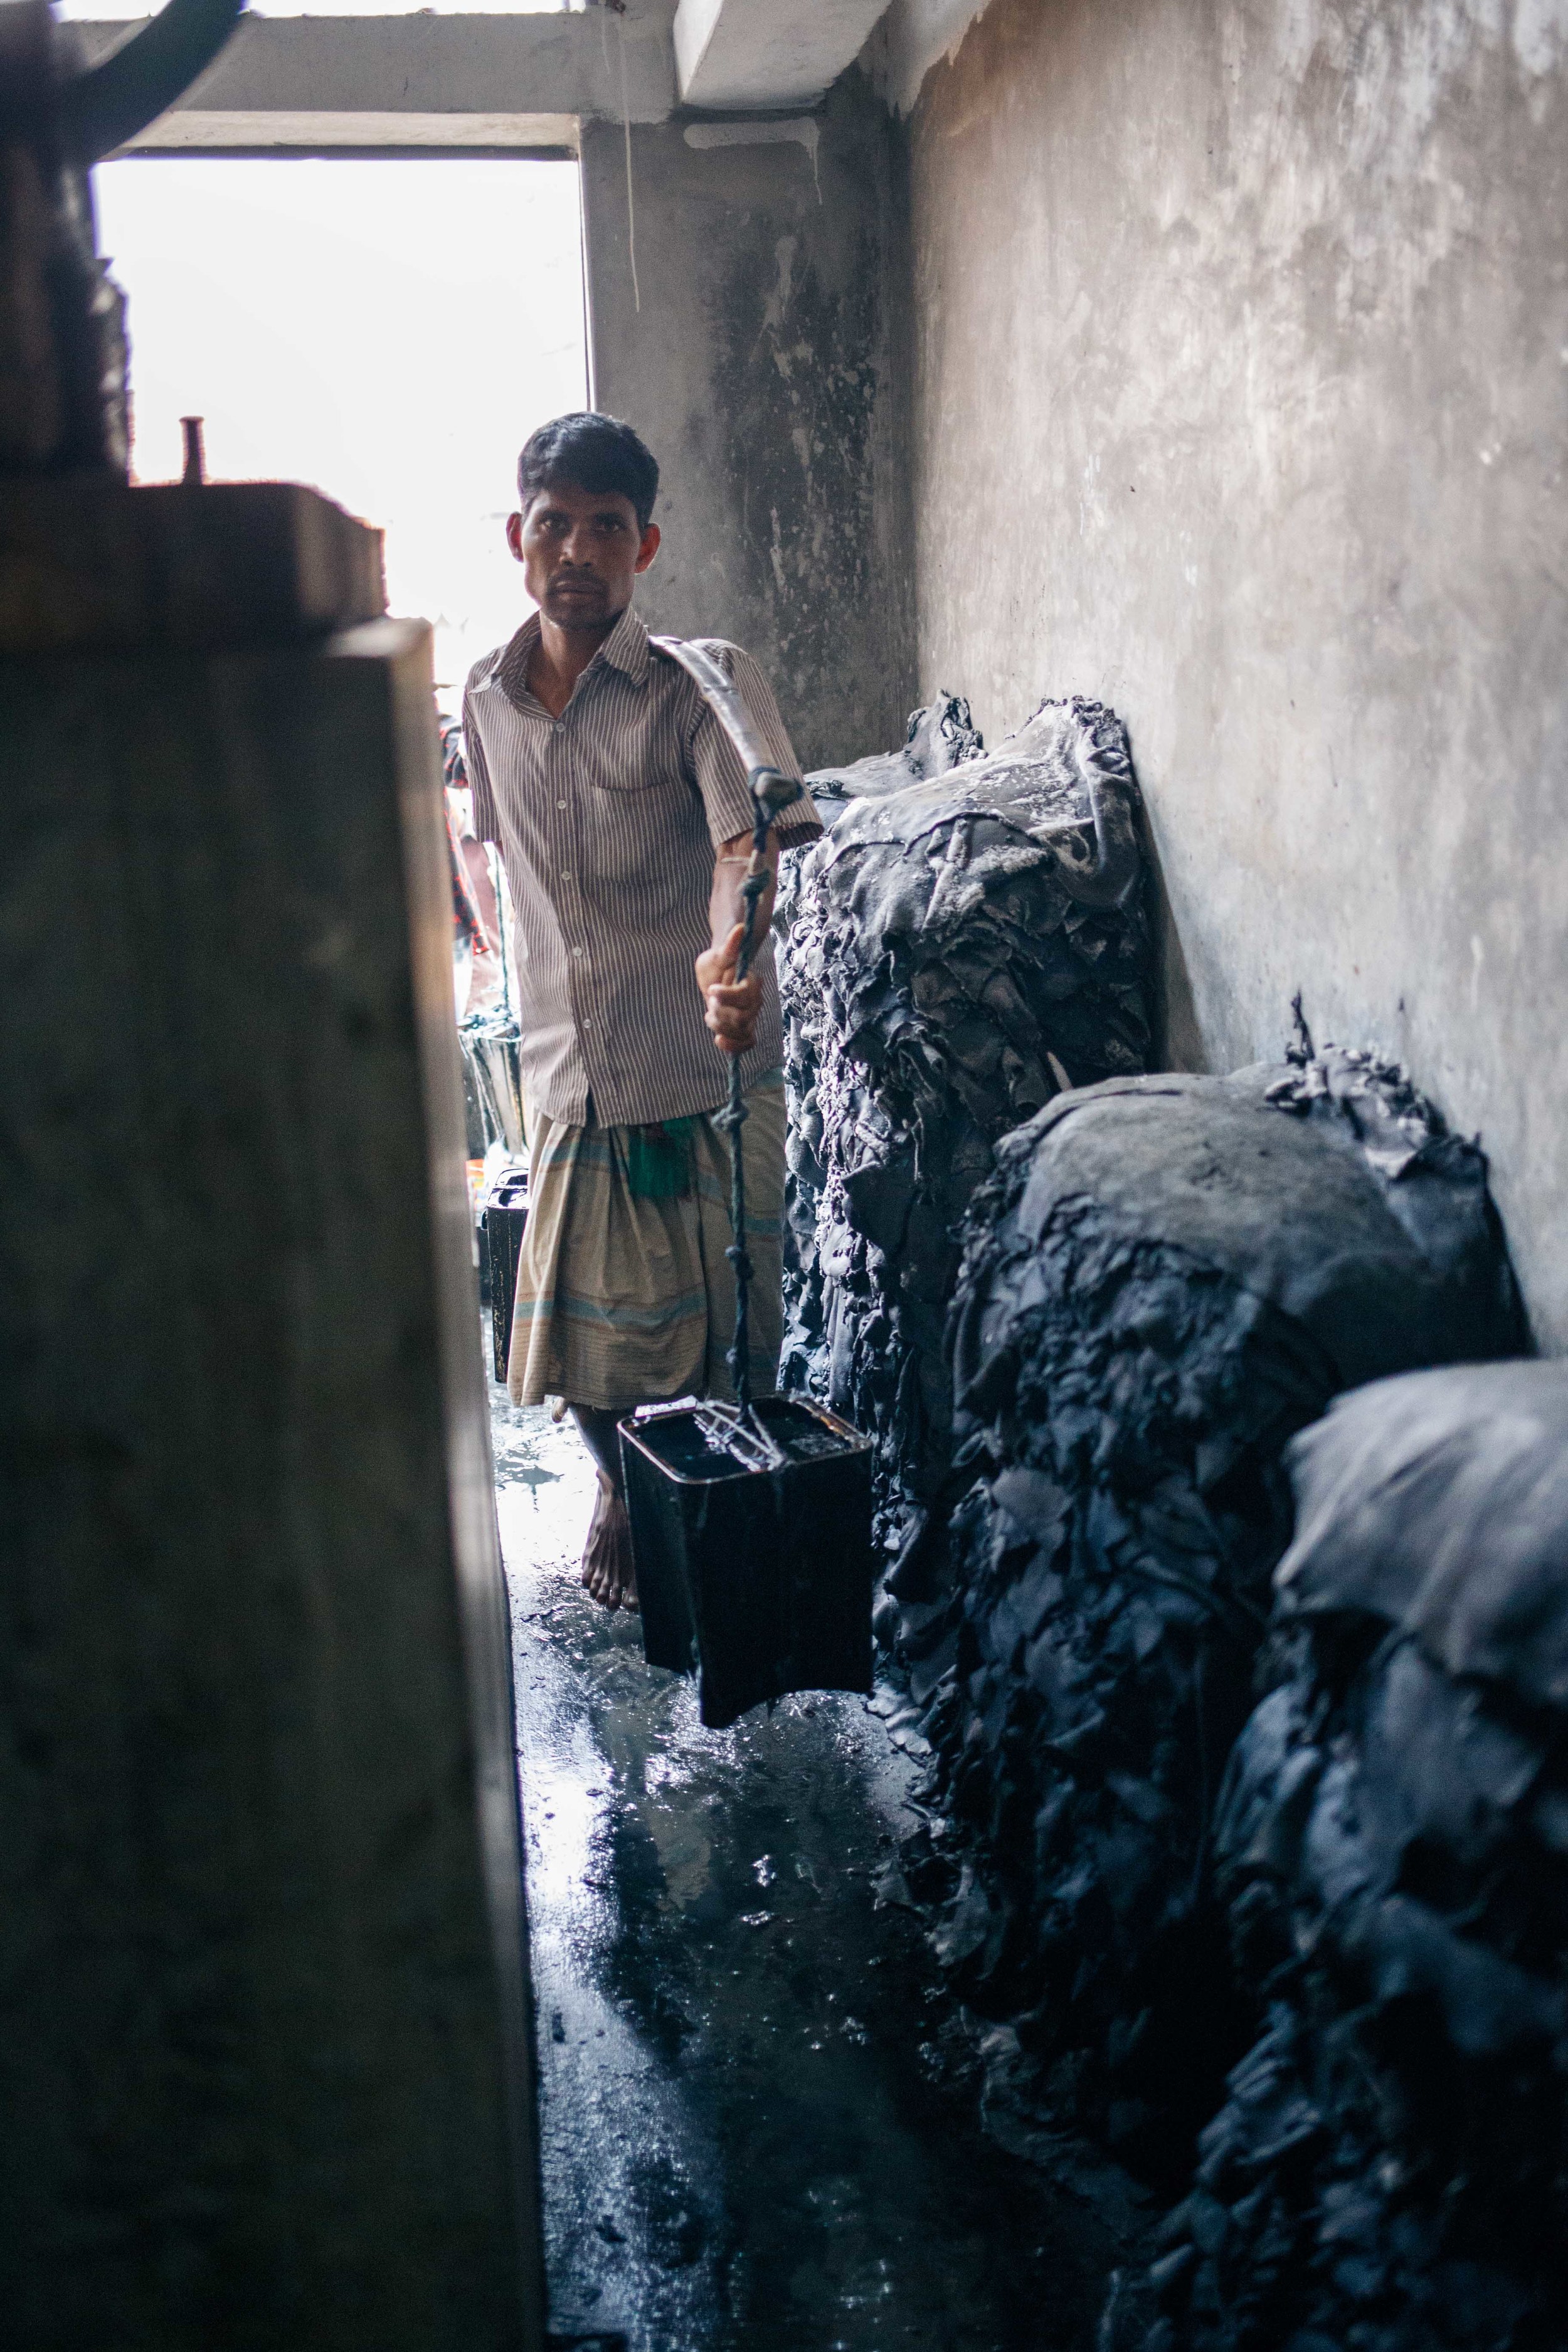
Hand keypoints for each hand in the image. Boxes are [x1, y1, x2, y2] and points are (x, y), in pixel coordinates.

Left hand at [696, 921, 762, 1055]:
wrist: (720, 976)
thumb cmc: (718, 963)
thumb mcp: (717, 954)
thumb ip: (729, 946)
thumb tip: (740, 928)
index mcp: (752, 982)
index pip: (744, 994)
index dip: (727, 995)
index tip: (710, 989)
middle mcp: (756, 1000)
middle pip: (742, 1017)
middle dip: (720, 1013)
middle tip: (710, 1004)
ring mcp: (751, 1015)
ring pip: (741, 1031)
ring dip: (721, 1027)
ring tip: (710, 1015)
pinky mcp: (744, 1027)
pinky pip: (746, 1042)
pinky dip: (735, 1046)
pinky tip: (719, 1040)